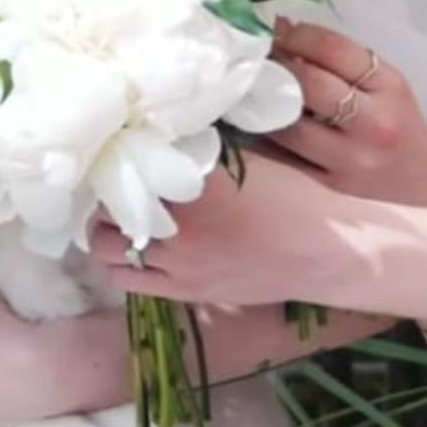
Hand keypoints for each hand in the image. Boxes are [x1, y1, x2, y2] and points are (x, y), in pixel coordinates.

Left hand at [90, 155, 355, 307]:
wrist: (323, 252)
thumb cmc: (292, 198)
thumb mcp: (243, 159)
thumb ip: (197, 149)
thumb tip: (159, 134)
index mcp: (190, 183)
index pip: (126, 165)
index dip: (113, 158)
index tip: (112, 151)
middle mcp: (175, 225)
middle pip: (105, 210)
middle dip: (103, 198)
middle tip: (113, 186)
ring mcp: (175, 263)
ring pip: (108, 250)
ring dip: (106, 232)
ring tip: (119, 220)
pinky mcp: (183, 291)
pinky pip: (128, 280)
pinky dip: (121, 262)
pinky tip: (133, 248)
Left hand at [266, 21, 426, 207]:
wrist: (426, 193)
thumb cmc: (402, 129)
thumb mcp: (387, 88)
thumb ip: (341, 60)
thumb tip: (282, 28)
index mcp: (390, 87)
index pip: (335, 49)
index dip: (297, 36)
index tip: (278, 32)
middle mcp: (373, 123)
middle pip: (309, 85)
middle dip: (275, 66)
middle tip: (258, 59)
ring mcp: (350, 158)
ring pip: (289, 125)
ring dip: (261, 102)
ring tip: (250, 88)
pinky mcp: (329, 185)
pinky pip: (282, 156)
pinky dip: (261, 135)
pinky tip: (252, 120)